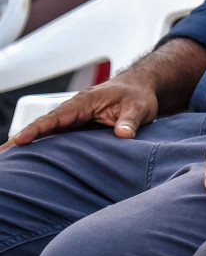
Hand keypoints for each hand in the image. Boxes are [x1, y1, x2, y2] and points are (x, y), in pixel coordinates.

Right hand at [1, 74, 159, 151]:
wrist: (141, 90)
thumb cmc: (138, 95)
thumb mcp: (139, 107)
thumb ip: (131, 120)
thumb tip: (124, 134)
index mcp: (84, 102)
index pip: (55, 117)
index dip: (36, 130)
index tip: (18, 142)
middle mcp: (74, 111)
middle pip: (43, 127)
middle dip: (21, 140)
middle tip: (2, 158)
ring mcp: (74, 120)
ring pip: (47, 134)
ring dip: (28, 146)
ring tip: (9, 165)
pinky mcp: (78, 129)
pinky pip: (57, 139)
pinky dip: (43, 148)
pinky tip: (32, 163)